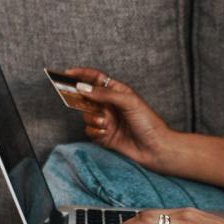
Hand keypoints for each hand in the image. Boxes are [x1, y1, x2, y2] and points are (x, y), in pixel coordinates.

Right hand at [63, 67, 178, 172]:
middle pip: (87, 96)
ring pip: (86, 115)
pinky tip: (106, 133)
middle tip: (71, 98)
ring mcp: (106, 120)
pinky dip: (95, 131)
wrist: (155, 149)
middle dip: (80, 98)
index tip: (67, 74)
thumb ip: (104, 94)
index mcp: (117, 91)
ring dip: (93, 118)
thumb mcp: (128, 102)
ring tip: (105, 124)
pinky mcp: (104, 135)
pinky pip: (90, 130)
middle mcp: (110, 104)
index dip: (82, 74)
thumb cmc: (148, 122)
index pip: (96, 78)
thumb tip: (83, 88)